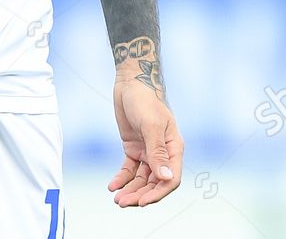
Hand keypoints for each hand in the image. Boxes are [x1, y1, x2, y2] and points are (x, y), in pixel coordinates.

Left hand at [109, 77, 183, 207]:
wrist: (131, 82)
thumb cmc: (145, 100)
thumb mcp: (151, 125)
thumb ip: (157, 152)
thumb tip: (166, 178)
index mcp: (174, 148)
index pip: (171, 178)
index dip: (158, 193)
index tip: (142, 202)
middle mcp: (162, 153)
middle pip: (154, 182)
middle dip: (140, 195)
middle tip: (123, 203)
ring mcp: (148, 152)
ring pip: (141, 179)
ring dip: (130, 190)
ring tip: (116, 199)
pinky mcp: (133, 148)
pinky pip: (129, 169)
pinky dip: (121, 179)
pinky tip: (112, 186)